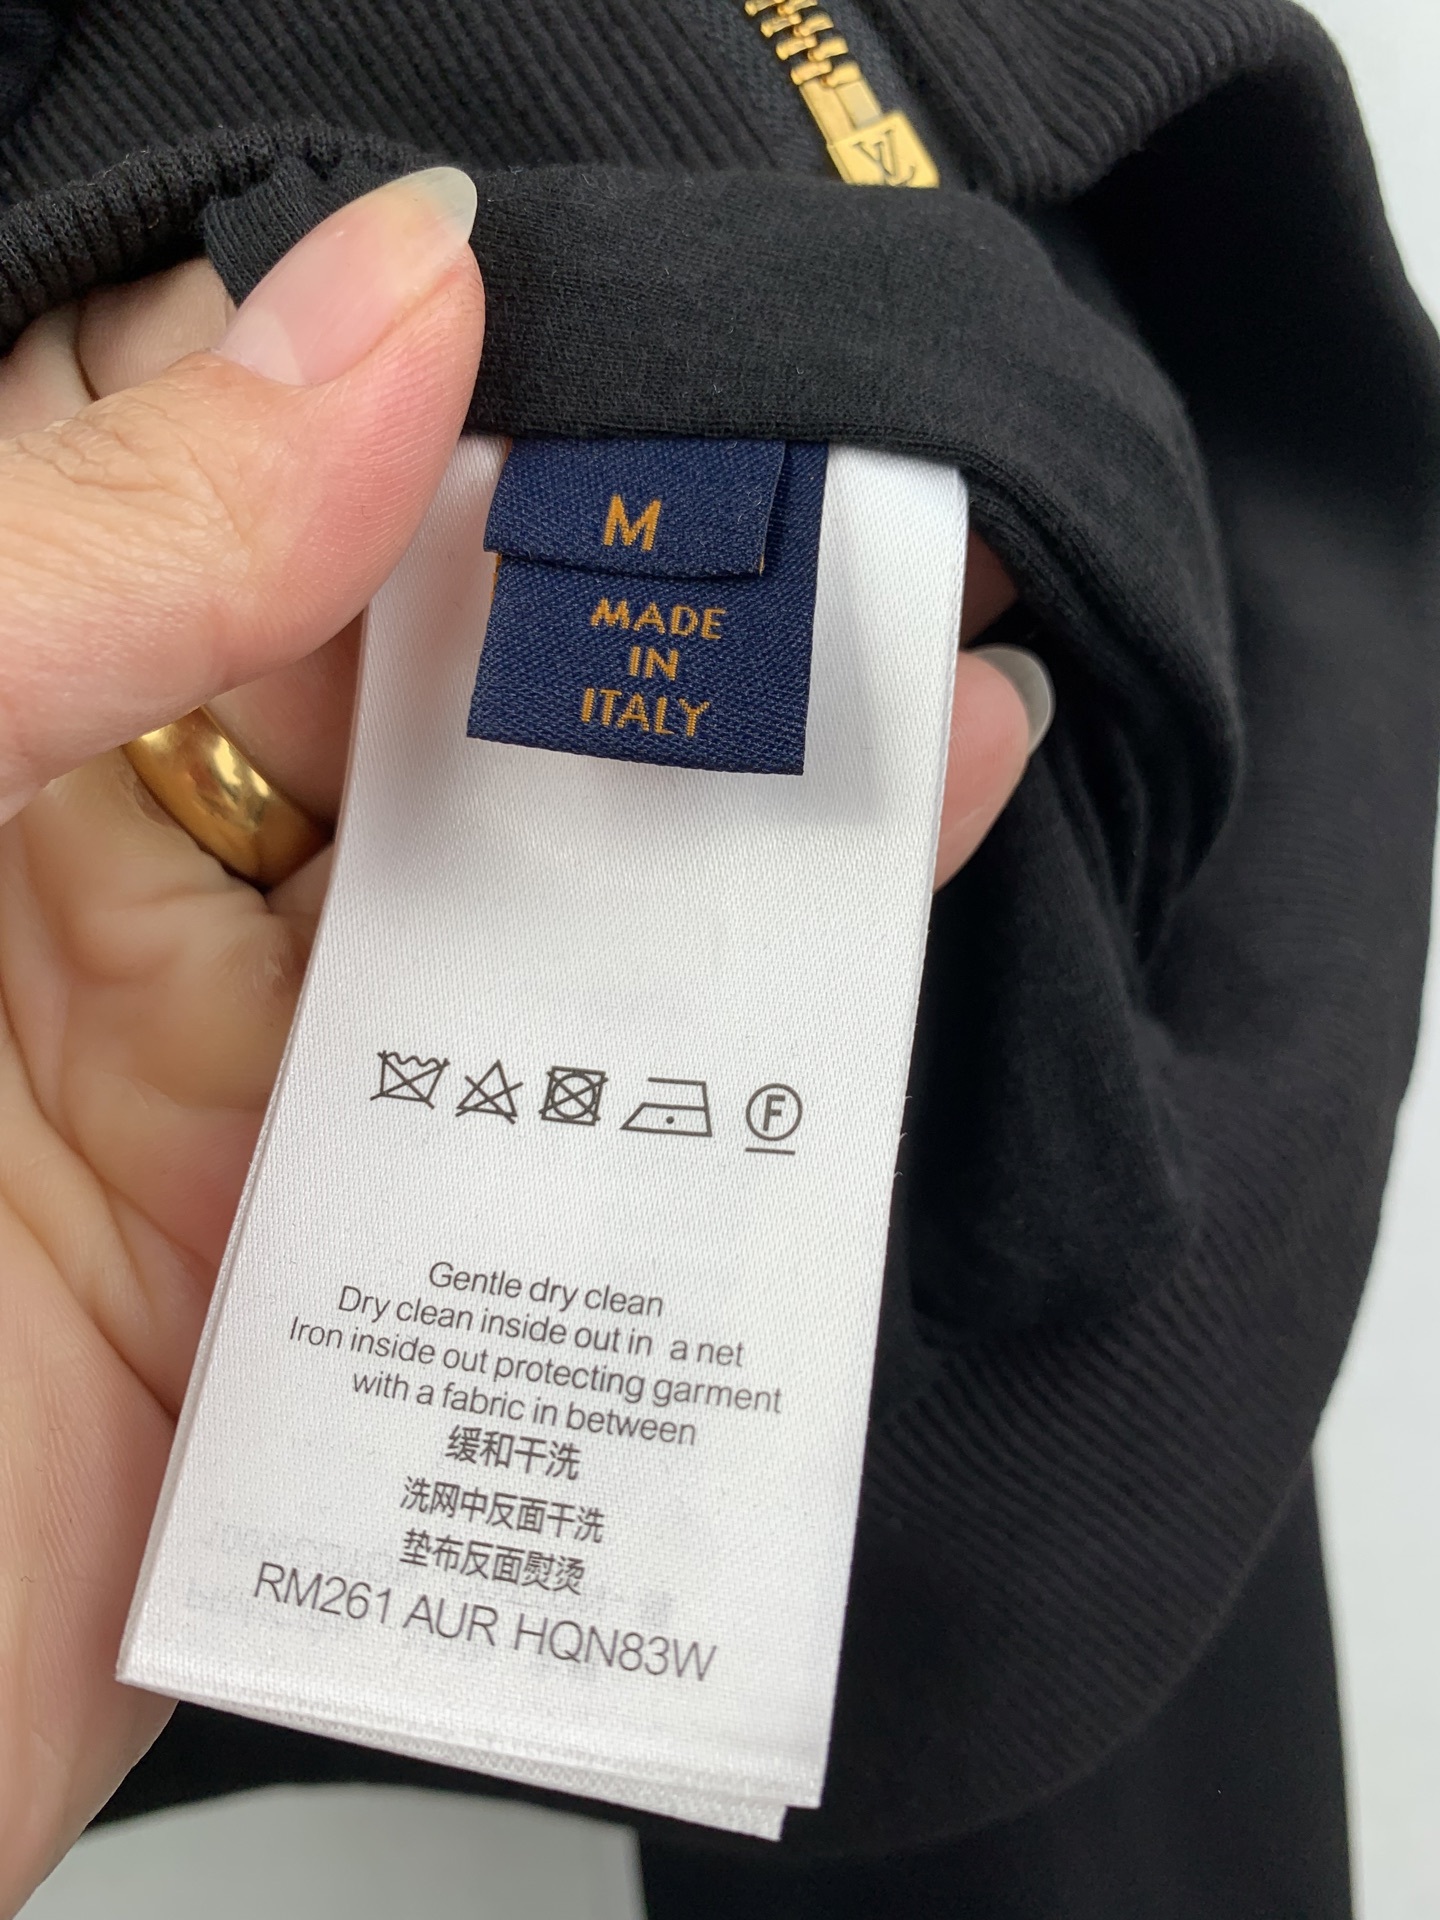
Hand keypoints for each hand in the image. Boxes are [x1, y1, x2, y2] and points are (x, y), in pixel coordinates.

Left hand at [0, 169, 1036, 1909]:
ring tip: (923, 665)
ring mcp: (248, 1054)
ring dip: (726, 777)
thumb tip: (386, 297)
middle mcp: (117, 856)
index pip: (249, 455)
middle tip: (852, 502)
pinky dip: (719, 1000)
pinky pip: (562, 1088)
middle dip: (641, 579)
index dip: (451, 379)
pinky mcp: (353, 1240)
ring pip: (528, 869)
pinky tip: (868, 895)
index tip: (652, 333)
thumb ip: (91, 551)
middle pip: (430, 663)